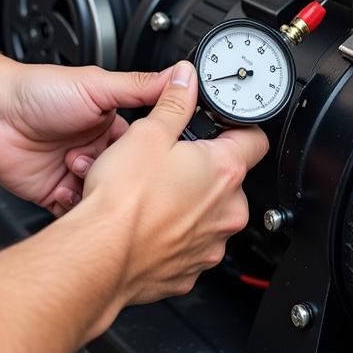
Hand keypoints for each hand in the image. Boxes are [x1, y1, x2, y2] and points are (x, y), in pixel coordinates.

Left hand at [0, 61, 173, 214]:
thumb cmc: (38, 91)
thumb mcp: (98, 86)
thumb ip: (139, 87)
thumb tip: (178, 75)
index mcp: (108, 125)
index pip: (141, 148)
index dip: (146, 158)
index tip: (153, 163)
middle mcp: (92, 150)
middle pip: (121, 178)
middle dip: (119, 181)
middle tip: (117, 176)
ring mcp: (72, 173)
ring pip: (99, 199)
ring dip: (96, 193)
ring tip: (86, 178)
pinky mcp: (51, 193)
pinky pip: (72, 213)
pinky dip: (75, 209)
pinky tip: (72, 195)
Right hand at [80, 61, 268, 310]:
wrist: (98, 256)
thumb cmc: (123, 200)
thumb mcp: (148, 133)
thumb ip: (174, 102)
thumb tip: (186, 80)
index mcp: (224, 171)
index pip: (254, 138)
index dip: (235, 126)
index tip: (217, 125)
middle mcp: (227, 212)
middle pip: (227, 179)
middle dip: (201, 168)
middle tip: (169, 161)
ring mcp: (210, 245)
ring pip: (206, 214)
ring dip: (186, 203)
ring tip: (152, 194)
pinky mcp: (189, 272)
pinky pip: (187, 245)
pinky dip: (171, 234)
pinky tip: (146, 224)